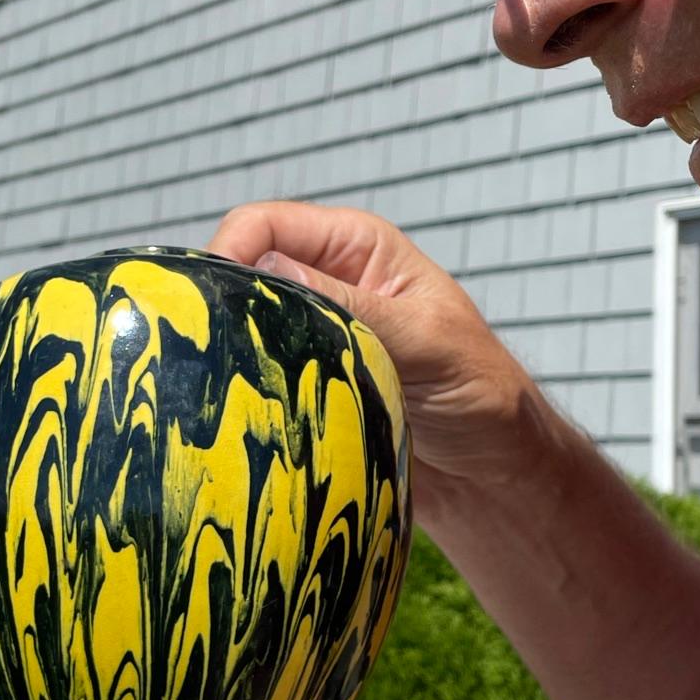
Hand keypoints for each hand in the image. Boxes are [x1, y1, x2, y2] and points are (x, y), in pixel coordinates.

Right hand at [208, 201, 535, 530]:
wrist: (494, 474)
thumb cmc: (483, 395)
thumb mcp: (425, 341)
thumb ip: (352, 307)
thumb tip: (266, 270)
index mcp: (356, 248)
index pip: (264, 226)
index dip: (228, 252)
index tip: (209, 303)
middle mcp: (326, 284)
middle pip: (240, 273)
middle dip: (219, 304)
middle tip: (205, 350)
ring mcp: (310, 337)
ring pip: (240, 328)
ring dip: (228, 353)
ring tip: (215, 385)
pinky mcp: (304, 386)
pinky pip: (253, 377)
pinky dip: (240, 391)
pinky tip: (235, 413)